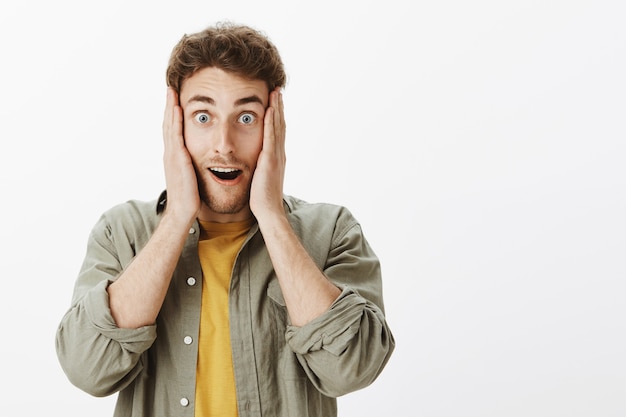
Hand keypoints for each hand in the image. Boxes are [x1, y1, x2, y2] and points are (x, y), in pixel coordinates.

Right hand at [162, 87, 200, 224]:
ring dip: (171, 107)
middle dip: (170, 106)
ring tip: (172, 91)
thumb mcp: (191, 177)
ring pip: (170, 126)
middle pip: (169, 124)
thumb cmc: (190, 198)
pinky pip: (176, 134)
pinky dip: (175, 120)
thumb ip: (192, 167)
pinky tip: (178, 108)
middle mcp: (171, 153)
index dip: (174, 115)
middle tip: (170, 88)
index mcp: (175, 157)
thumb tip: (197, 162)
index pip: (173, 131)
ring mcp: (172, 155)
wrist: (182, 212)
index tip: (176, 100)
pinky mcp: (177, 159)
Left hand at [250, 88, 285, 221]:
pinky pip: (271, 136)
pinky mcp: (270, 160)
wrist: (268, 212)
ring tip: (275, 91)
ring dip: (277, 108)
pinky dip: (272, 121)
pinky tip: (270, 109)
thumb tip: (254, 165)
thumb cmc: (262, 200)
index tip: (274, 101)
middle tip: (277, 89)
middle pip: (280, 124)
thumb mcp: (260, 179)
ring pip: (278, 126)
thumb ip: (259, 168)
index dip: (276, 115)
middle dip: (279, 106)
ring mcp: (276, 156)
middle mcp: (278, 153)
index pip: (277, 131)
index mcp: (275, 157)